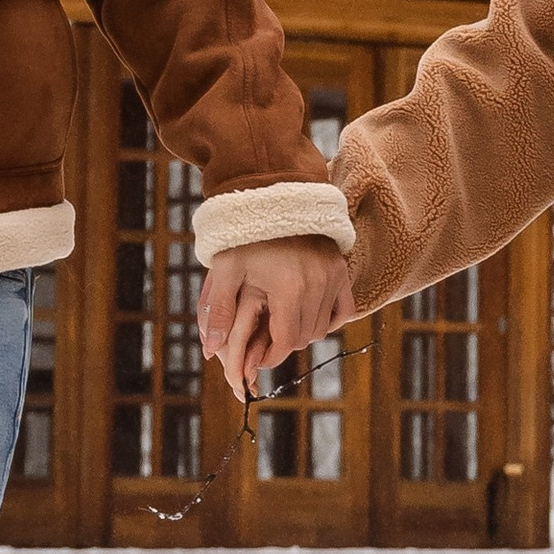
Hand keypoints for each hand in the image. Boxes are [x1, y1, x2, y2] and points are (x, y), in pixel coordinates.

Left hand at [196, 238, 354, 401]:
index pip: (287, 342)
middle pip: (305, 338)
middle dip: (284, 344)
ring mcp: (332, 276)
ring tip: (281, 323)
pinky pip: (344, 310)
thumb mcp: (225, 269)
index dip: (271, 356)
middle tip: (265, 339)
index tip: (258, 358)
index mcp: (288, 288)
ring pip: (323, 328)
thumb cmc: (245, 235)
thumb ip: (218, 310)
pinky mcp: (340, 270)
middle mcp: (317, 284)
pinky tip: (308, 315)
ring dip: (303, 332)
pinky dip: (328, 319)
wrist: (273, 196)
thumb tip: (210, 350)